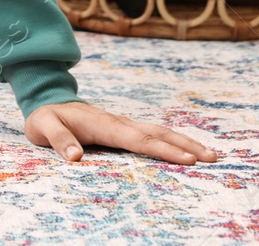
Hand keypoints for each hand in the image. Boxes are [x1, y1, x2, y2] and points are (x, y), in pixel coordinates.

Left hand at [24, 101, 222, 164]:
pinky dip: (172, 140)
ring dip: (184, 141)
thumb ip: (59, 141)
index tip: (189, 160)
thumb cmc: (45, 118)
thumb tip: (76, 157)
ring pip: (159, 131)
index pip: (139, 140)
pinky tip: (185, 148)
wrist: (45, 100)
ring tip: (210, 154)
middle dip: (186, 145)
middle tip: (214, 158)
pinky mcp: (123, 127)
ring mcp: (123, 123)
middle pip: (158, 133)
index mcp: (104, 125)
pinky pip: (152, 134)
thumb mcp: (44, 127)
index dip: (164, 150)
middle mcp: (119, 122)